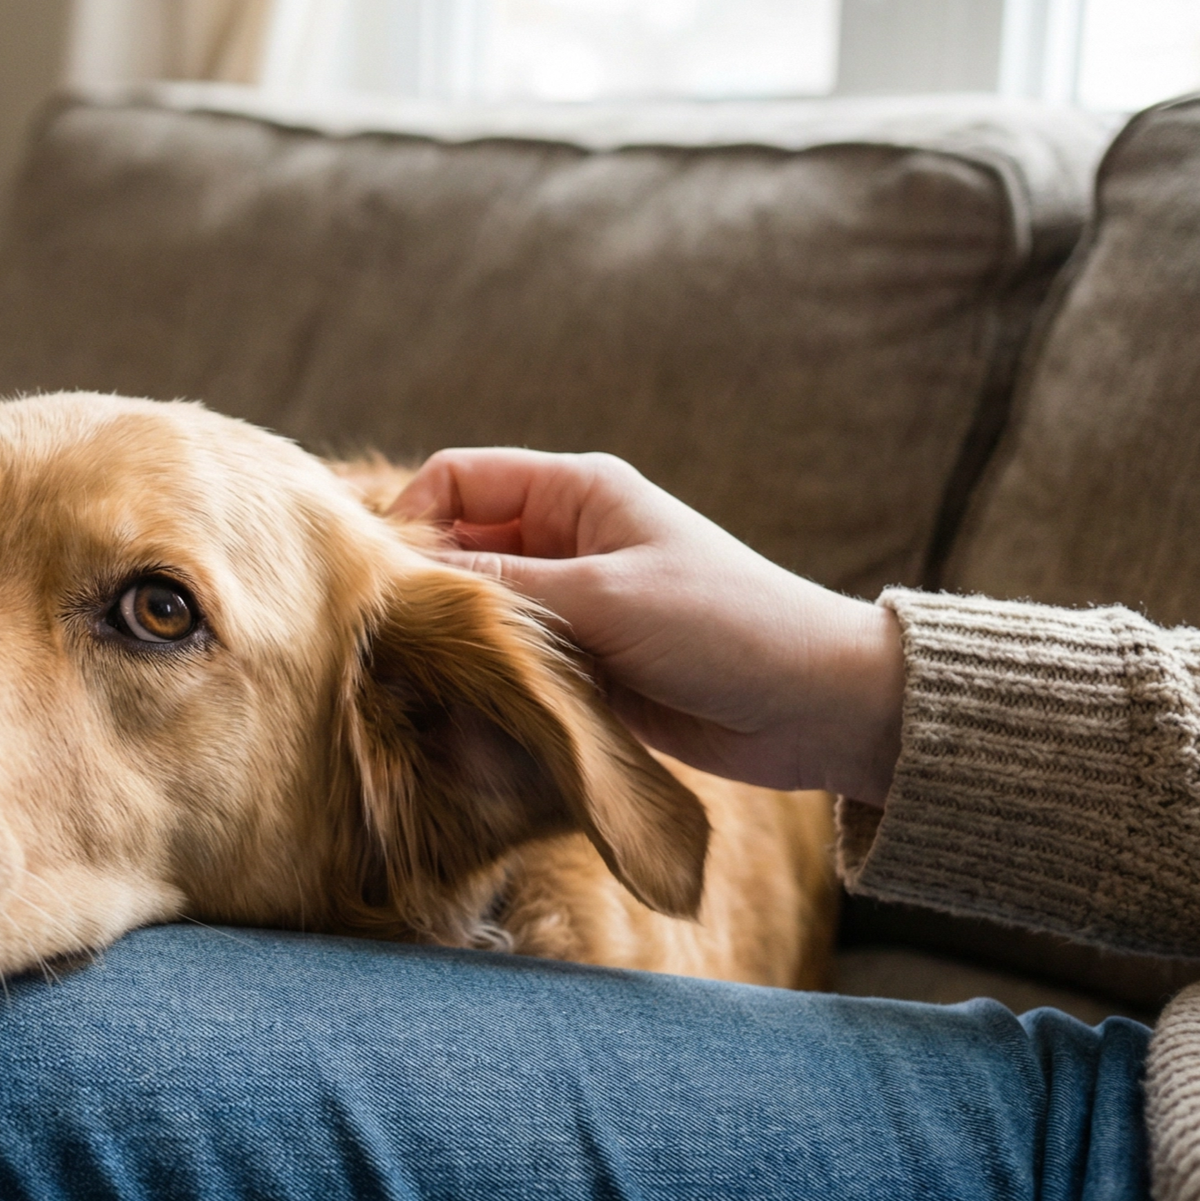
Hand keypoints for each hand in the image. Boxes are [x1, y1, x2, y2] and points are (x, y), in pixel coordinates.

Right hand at [392, 449, 903, 805]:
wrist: (815, 705)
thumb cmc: (724, 626)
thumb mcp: (604, 599)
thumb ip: (500, 591)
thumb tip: (403, 586)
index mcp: (574, 493)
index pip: (457, 480)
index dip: (409, 518)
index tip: (384, 582)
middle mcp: (565, 541)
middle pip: (457, 550)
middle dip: (424, 594)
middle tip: (391, 645)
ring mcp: (572, 605)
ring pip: (479, 616)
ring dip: (455, 648)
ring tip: (428, 690)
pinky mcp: (582, 665)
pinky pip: (509, 666)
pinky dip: (485, 688)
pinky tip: (467, 720)